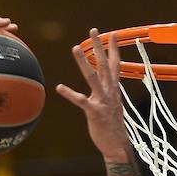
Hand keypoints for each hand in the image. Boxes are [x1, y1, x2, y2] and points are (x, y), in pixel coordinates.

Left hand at [56, 28, 134, 161]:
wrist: (117, 145)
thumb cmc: (112, 126)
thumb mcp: (113, 105)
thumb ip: (109, 93)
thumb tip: (106, 86)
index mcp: (114, 89)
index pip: (116, 64)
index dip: (114, 49)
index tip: (112, 34)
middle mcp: (110, 92)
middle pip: (105, 64)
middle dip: (99, 46)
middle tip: (94, 30)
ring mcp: (103, 101)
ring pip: (93, 77)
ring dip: (84, 62)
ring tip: (75, 48)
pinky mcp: (94, 112)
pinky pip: (81, 101)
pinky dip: (69, 93)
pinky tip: (59, 87)